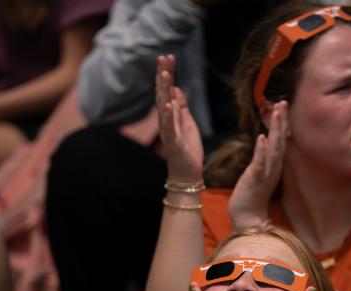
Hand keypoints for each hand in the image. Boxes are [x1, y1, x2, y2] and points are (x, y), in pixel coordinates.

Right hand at [156, 55, 203, 182]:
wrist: (187, 173)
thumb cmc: (187, 149)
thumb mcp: (187, 123)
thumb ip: (181, 107)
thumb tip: (177, 89)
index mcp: (171, 114)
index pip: (168, 89)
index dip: (168, 73)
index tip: (169, 56)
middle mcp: (166, 120)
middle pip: (163, 93)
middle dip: (163, 75)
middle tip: (164, 57)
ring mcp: (168, 130)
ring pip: (163, 106)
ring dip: (164, 90)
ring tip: (165, 74)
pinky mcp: (173, 142)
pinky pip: (169, 127)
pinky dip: (168, 116)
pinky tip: (168, 104)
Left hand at [227, 101, 287, 229]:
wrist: (248, 217)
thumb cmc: (252, 196)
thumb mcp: (260, 172)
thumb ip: (264, 158)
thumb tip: (265, 144)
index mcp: (275, 165)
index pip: (281, 140)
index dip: (282, 123)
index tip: (282, 105)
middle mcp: (274, 167)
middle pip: (280, 140)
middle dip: (281, 121)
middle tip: (283, 102)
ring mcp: (266, 173)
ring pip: (274, 148)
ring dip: (275, 130)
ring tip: (276, 113)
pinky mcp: (256, 180)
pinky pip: (260, 163)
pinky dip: (262, 150)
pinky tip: (262, 137)